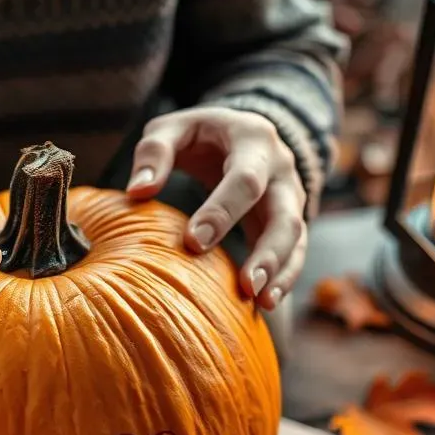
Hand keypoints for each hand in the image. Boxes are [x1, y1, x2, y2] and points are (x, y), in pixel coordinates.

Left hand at [125, 106, 306, 310]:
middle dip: (268, 251)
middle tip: (245, 284)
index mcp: (253, 138)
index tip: (193, 243)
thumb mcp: (173, 128)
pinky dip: (283, 278)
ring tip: (262, 302)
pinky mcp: (289, 219)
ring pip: (296, 237)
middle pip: (284, 213)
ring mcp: (290, 195)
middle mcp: (281, 168)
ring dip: (281, 271)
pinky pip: (295, 251)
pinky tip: (264, 305)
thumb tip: (137, 192)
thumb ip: (154, 153)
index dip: (222, 212)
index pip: (244, 179)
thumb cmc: (198, 134)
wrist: (237, 131)